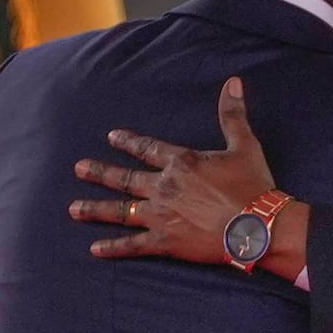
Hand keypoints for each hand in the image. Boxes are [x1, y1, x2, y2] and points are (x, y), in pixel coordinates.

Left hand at [69, 79, 307, 277]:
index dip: (129, 142)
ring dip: (96, 208)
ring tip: (74, 209)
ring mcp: (161, 214)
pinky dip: (114, 248)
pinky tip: (95, 249)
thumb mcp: (245, 145)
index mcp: (181, 162)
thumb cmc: (253, 186)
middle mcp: (164, 186)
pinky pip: (134, 245)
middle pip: (125, 178)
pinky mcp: (166, 241)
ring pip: (121, 210)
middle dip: (100, 172)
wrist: (258, 225)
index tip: (112, 137)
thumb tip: (234, 82)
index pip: (147, 149)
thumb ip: (233, 115)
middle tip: (79, 169)